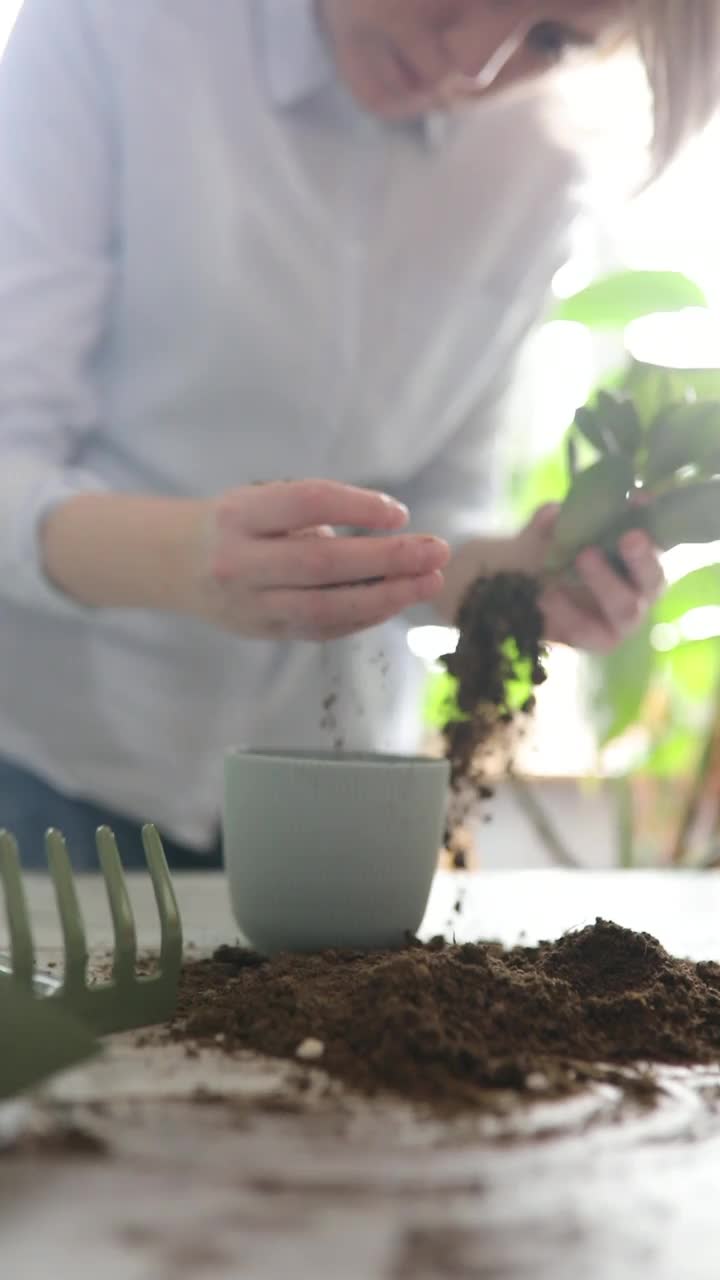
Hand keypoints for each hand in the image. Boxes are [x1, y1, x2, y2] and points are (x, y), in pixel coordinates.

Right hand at [194, 479, 448, 639]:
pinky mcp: (264, 632)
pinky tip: (396, 601)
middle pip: (323, 562)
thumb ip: (314, 515)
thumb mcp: (260, 501)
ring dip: (386, 596)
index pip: (307, 503)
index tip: (400, 512)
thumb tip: (389, 544)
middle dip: (388, 559)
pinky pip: (323, 628)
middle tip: (436, 551)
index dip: (358, 506)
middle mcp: (241, 562)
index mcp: (240, 515)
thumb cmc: (235, 523)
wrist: (173, 564)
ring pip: (327, 606)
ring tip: (429, 582)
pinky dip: (364, 615)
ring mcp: (251, 605)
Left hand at [517, 505, 665, 652]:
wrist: (520, 597)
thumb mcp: (544, 535)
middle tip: (628, 537)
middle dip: (642, 558)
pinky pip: (587, 631)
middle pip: (653, 579)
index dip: (649, 520)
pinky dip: (567, 611)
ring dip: (606, 582)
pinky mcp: (598, 642)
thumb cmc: (547, 559)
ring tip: (582, 558)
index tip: (638, 500)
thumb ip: (548, 522)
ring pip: (626, 608)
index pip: (655, 539)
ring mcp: (621, 620)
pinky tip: (546, 595)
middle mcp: (638, 591)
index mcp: (638, 560)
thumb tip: (553, 513)